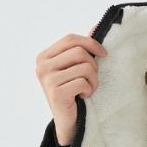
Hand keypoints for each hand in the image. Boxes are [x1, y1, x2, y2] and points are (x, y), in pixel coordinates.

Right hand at [35, 25, 108, 144]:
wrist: (69, 121)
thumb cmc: (74, 92)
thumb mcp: (76, 67)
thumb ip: (83, 48)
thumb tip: (96, 25)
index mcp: (44, 56)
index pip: (71, 39)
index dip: (91, 43)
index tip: (104, 54)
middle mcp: (42, 66)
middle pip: (79, 52)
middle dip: (93, 66)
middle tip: (91, 79)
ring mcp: (47, 79)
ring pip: (85, 67)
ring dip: (93, 80)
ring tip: (87, 89)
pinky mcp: (55, 92)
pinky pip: (83, 82)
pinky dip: (89, 90)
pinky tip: (82, 97)